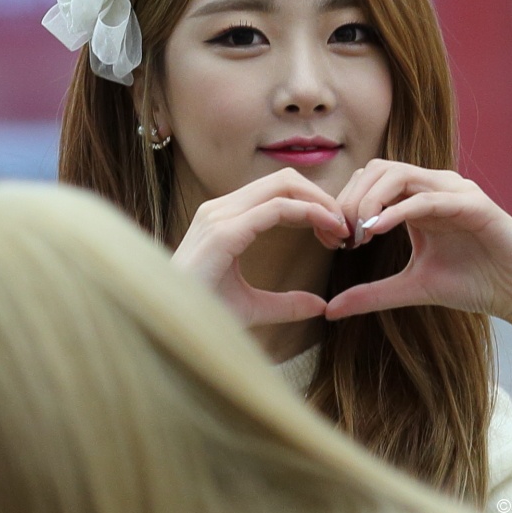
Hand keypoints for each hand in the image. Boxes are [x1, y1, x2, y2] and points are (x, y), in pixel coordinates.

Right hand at [172, 168, 348, 326]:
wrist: (168, 333)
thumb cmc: (201, 317)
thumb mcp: (253, 308)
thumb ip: (286, 304)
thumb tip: (320, 305)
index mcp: (224, 218)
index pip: (277, 190)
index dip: (312, 203)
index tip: (335, 231)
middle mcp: (220, 209)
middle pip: (284, 180)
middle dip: (319, 197)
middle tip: (343, 228)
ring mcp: (219, 217)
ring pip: (283, 186)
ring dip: (319, 203)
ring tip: (339, 229)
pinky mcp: (224, 232)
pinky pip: (276, 208)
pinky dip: (308, 213)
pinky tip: (328, 229)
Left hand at [326, 159, 511, 326]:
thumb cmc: (473, 283)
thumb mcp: (412, 287)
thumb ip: (372, 294)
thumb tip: (330, 310)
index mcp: (419, 199)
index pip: (370, 181)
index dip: (346, 204)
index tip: (334, 240)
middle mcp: (435, 186)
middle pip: (378, 169)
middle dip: (352, 200)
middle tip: (342, 236)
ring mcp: (455, 191)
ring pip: (399, 174)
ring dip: (371, 201)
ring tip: (358, 234)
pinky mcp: (474, 205)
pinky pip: (428, 198)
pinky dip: (398, 211)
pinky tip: (377, 231)